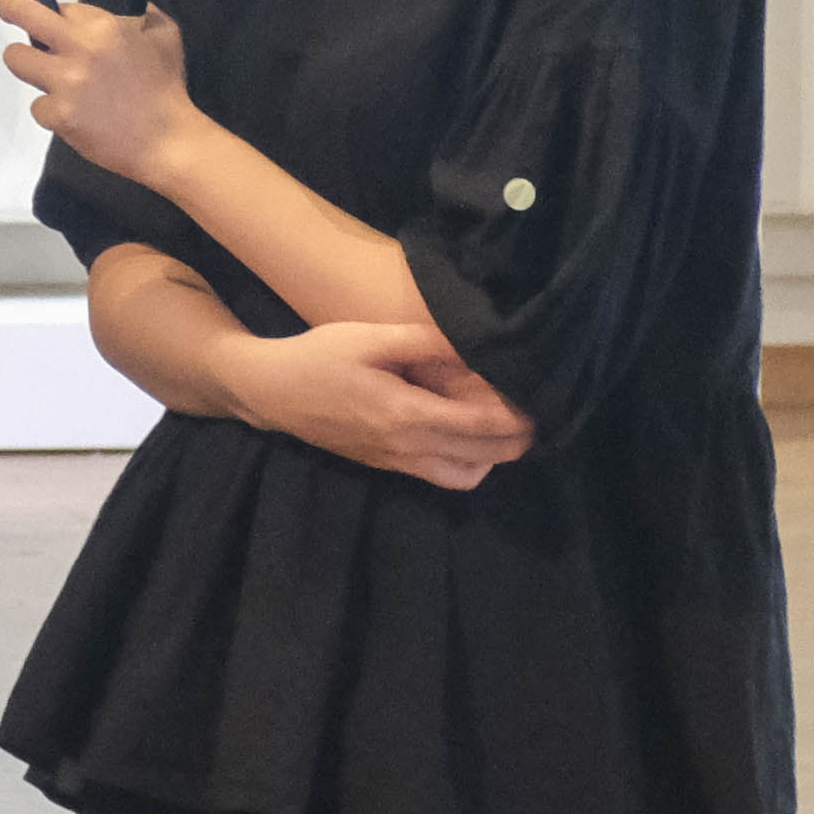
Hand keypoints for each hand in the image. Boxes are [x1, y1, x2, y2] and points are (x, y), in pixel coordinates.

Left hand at [0, 0, 201, 178]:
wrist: (167, 140)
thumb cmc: (166, 88)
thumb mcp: (164, 35)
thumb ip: (138, 14)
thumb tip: (116, 9)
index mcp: (104, 27)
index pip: (62, 7)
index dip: (59, 15)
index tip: (58, 22)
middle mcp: (80, 49)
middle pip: (20, 12)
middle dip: (10, 7)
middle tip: (9, 10)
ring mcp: (65, 83)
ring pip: (16, 59)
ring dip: (29, 65)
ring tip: (52, 76)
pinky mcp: (58, 114)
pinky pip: (37, 105)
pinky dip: (52, 110)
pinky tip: (75, 113)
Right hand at [230, 322, 539, 491]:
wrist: (270, 392)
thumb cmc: (319, 358)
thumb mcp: (370, 338)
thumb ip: (426, 341)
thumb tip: (476, 342)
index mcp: (407, 415)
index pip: (483, 425)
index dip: (520, 414)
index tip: (543, 396)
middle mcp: (407, 447)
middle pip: (486, 456)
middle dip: (519, 437)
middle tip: (536, 410)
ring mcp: (396, 462)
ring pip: (467, 475)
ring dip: (493, 454)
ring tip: (503, 424)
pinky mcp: (386, 465)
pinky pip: (443, 476)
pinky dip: (468, 462)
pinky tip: (465, 434)